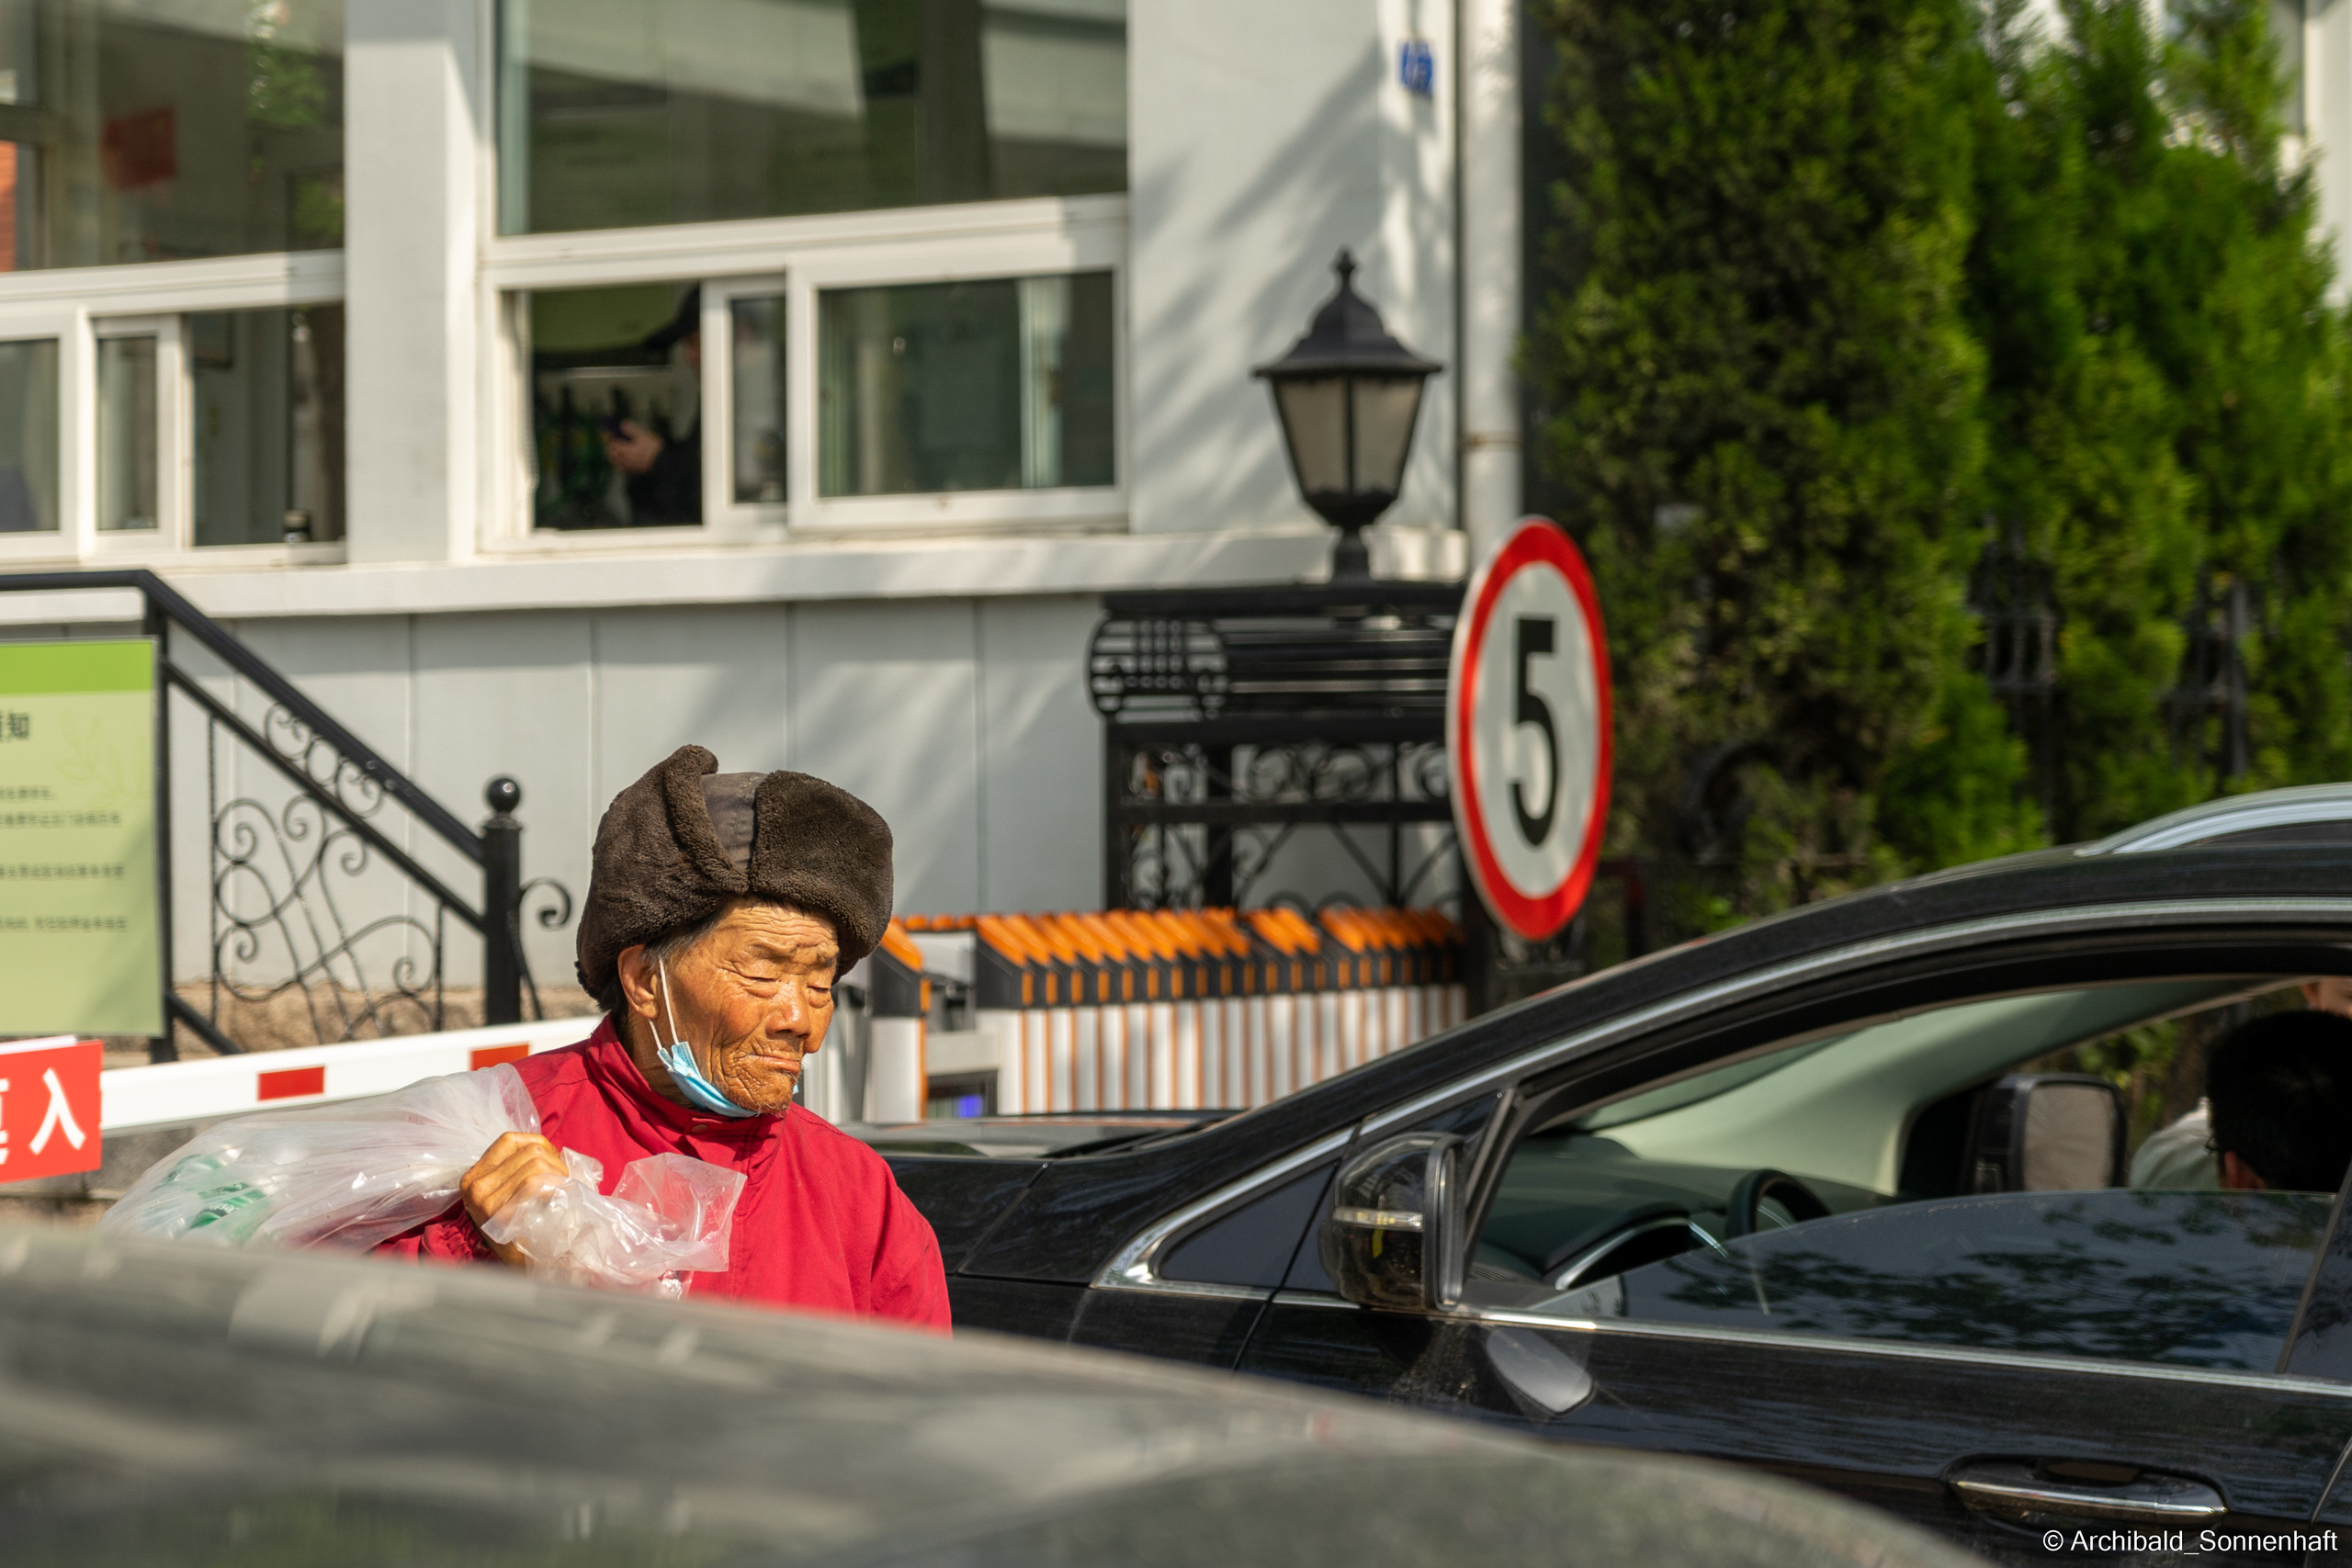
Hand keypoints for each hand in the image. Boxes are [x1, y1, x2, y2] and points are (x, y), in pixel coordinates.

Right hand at [460, 1131, 568, 1266]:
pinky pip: (535, 1184)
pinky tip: (557, 1201)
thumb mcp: (513, 1194)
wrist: (524, 1271)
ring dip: (559, 1176)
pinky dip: (554, 1188)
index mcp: (474, 1175)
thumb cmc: (525, 1230)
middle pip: (529, 1152)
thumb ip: (521, 1168)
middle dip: (556, 1164)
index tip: (553, 1164)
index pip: (510, 1140)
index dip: (540, 1146)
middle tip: (564, 1185)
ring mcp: (483, 1199)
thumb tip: (548, 1148)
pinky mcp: (498, 1213)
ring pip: (535, 1165)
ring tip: (562, 1194)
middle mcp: (474, 1185)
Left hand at [602, 421, 662, 473]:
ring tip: (615, 451)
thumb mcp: (643, 435)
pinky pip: (622, 468)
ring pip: (615, 462)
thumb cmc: (654, 449)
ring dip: (613, 455)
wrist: (663, 464)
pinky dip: (619, 464)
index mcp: (625, 450)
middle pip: (611, 453)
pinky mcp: (633, 471)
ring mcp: (628, 466)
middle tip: (611, 440)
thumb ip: (631, 429)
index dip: (608, 437)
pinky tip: (622, 461)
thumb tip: (622, 424)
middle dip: (609, 446)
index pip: (612, 443)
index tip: (609, 432)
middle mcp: (624, 459)